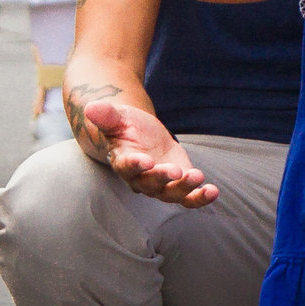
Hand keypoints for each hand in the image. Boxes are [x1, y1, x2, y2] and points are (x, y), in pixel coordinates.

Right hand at [79, 98, 220, 207]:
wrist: (139, 135)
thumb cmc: (125, 126)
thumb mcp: (118, 117)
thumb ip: (106, 115)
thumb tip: (91, 107)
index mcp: (124, 161)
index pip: (128, 167)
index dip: (136, 165)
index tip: (145, 161)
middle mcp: (141, 178)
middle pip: (151, 184)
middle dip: (163, 178)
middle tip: (176, 170)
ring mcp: (160, 184)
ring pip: (171, 194)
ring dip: (185, 189)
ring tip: (198, 176)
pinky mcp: (178, 184)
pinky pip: (188, 197)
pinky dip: (200, 198)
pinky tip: (213, 191)